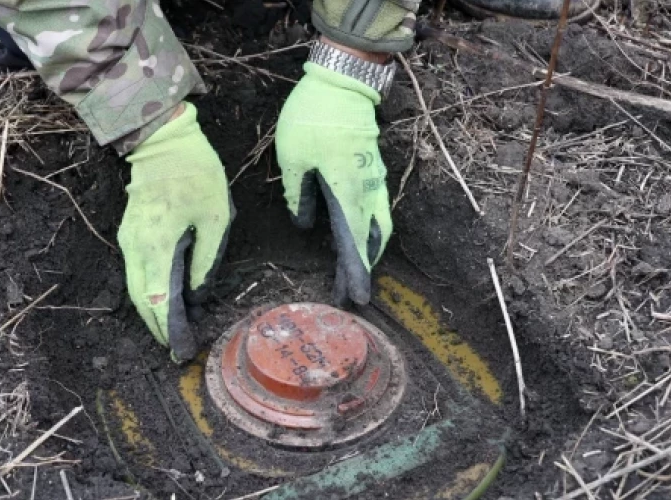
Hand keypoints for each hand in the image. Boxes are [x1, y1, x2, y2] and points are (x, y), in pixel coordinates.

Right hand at [119, 103, 233, 361]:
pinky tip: (166, 299)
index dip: (167, 327)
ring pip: (136, 287)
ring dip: (151, 310)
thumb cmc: (195, 174)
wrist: (163, 140)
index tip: (179, 349)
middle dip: (156, 326)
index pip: (157, 299)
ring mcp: (128, 240)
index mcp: (156, 244)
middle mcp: (135, 247)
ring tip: (171, 330)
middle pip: (141, 298)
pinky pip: (136, 271)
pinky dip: (149, 290)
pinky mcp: (129, 233)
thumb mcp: (215, 217)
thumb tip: (197, 293)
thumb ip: (205, 259)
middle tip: (175, 347)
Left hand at [275, 62, 392, 305]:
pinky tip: (356, 236)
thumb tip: (305, 223)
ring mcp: (374, 177)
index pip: (354, 239)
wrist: (342, 81)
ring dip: (368, 249)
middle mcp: (367, 187)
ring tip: (354, 270)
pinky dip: (369, 228)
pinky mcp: (372, 168)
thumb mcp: (292, 157)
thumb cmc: (312, 116)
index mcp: (346, 188)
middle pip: (372, 237)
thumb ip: (298, 194)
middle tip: (352, 291)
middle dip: (364, 266)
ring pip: (378, 222)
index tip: (358, 296)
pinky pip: (375, 206)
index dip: (356, 270)